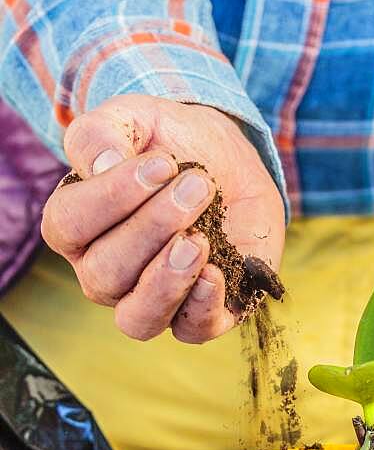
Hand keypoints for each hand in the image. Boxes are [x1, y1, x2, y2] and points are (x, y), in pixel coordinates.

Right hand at [42, 94, 284, 341]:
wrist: (228, 159)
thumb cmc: (168, 142)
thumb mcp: (134, 118)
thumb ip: (103, 133)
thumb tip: (103, 165)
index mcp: (76, 226)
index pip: (69, 225)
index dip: (112, 196)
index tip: (163, 163)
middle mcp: (105, 271)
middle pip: (105, 273)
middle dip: (152, 227)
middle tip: (197, 186)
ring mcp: (150, 296)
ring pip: (137, 318)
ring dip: (166, 281)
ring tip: (197, 241)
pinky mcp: (200, 310)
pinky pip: (189, 331)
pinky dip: (200, 308)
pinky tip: (215, 273)